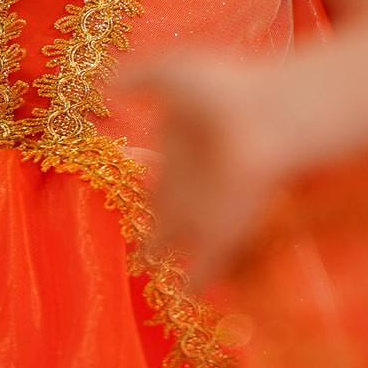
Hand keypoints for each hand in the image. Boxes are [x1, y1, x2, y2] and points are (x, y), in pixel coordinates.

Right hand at [123, 55, 285, 286]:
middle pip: (166, 207)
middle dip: (152, 224)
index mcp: (178, 143)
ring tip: (149, 267)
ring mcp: (205, 209)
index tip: (135, 194)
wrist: (263, 120)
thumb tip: (104, 85)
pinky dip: (195, 281)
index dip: (146, 185)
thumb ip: (138, 78)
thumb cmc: (221, 90)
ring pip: (179, 236)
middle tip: (138, 243)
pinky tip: (187, 295)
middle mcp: (191, 179)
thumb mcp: (171, 73)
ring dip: (165, 251)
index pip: (158, 171)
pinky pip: (204, 265)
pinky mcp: (222, 235)